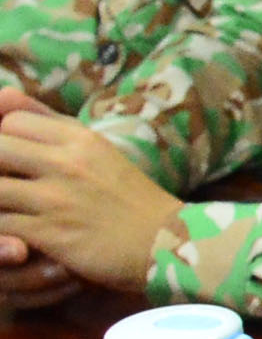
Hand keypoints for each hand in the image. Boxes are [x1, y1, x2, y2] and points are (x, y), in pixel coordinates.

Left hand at [0, 106, 177, 292]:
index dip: (4, 139)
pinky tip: (11, 236)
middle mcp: (66, 162)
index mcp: (80, 138)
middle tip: (8, 185)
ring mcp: (56, 199)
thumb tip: (1, 94)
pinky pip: (0, 226)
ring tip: (8, 208)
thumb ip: (51, 124)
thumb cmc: (131, 198)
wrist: (168, 243)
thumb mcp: (98, 150)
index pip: (12, 121)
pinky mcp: (49, 234)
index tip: (14, 160)